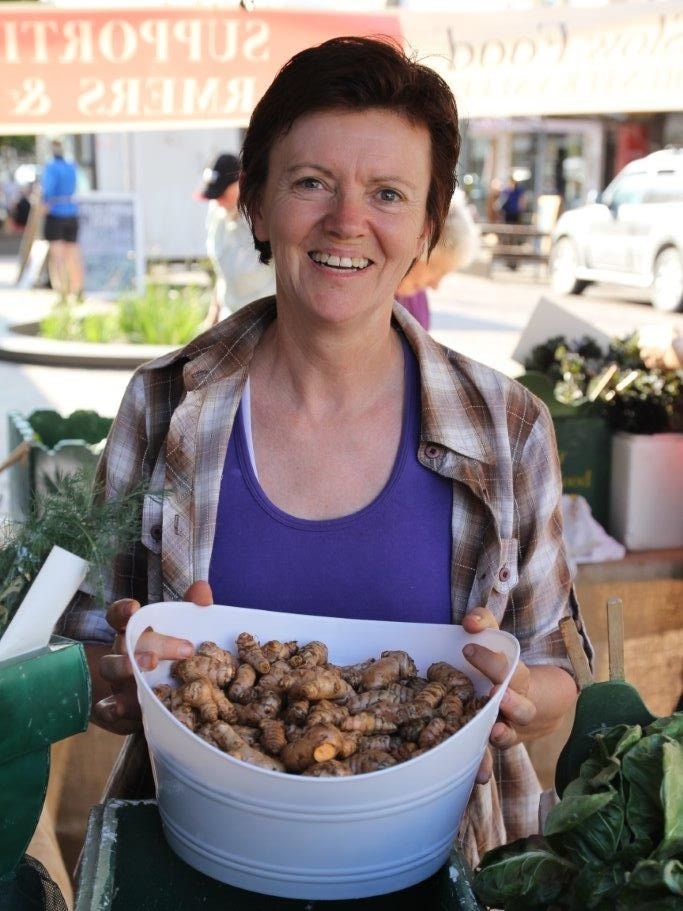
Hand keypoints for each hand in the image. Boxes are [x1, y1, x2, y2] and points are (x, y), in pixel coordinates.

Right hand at [92, 580, 213, 733]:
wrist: (161, 703)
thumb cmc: (172, 661)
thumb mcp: (184, 634)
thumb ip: (192, 610)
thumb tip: (202, 588)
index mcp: (136, 633)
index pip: (120, 616)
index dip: (122, 611)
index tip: (133, 607)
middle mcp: (122, 653)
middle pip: (124, 642)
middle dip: (144, 644)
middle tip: (165, 652)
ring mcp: (117, 680)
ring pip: (110, 668)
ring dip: (124, 667)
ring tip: (146, 667)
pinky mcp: (115, 708)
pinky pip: (104, 709)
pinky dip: (109, 709)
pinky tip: (119, 708)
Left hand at [461, 607, 534, 783]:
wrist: (543, 702)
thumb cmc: (510, 664)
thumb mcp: (500, 638)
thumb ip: (485, 623)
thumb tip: (469, 624)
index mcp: (523, 681)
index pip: (512, 672)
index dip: (494, 662)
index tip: (470, 648)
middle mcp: (521, 710)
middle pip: (518, 707)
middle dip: (509, 703)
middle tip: (494, 694)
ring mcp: (511, 731)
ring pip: (509, 737)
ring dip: (501, 737)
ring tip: (492, 732)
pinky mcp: (494, 746)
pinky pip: (490, 757)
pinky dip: (484, 766)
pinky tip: (476, 776)